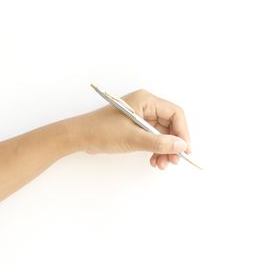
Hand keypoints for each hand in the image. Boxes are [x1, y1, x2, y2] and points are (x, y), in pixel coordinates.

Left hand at [69, 89, 191, 169]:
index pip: (175, 113)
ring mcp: (140, 116)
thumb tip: (182, 146)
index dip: (183, 132)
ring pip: (161, 133)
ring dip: (164, 149)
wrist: (79, 136)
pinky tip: (153, 161)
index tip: (185, 151)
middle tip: (173, 162)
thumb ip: (159, 143)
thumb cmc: (102, 132)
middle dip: (172, 144)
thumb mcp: (133, 138)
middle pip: (169, 124)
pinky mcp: (134, 126)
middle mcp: (145, 106)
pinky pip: (152, 137)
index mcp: (146, 100)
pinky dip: (155, 149)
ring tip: (161, 165)